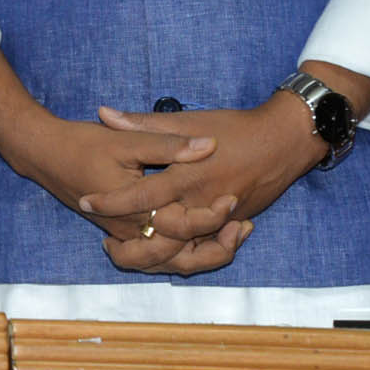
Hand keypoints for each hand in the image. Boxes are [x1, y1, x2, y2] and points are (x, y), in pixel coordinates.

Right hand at [8, 112, 228, 243]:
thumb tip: (208, 144)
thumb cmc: (82, 144)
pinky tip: (204, 234)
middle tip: (242, 226)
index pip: (183, 226)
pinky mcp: (123, 232)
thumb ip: (169, 145)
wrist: (43, 153)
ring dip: (202, 254)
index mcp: (135, 208)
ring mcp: (126, 235)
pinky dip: (183, 251)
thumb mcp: (128, 141)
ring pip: (170, 262)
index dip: (213, 216)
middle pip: (182, 256)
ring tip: (231, 235)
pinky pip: (158, 255)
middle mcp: (131, 230)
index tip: (233, 199)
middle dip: (216, 246)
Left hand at [75, 98, 327, 239]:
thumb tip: (104, 113)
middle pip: (162, 236)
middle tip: (106, 245)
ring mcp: (220, 218)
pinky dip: (183, 252)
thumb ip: (144, 124)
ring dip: (156, 255)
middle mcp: (202, 203)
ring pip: (185, 251)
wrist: (284, 142)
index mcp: (186, 176)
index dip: (111, 202)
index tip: (85, 203)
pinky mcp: (233, 224)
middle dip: (133, 246)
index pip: (140, 196)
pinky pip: (205, 247)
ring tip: (127, 250)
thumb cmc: (234, 127)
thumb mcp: (187, 121)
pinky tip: (161, 247)